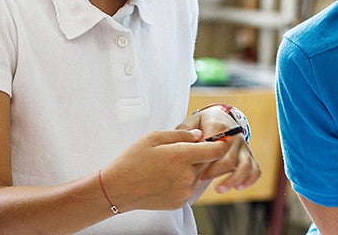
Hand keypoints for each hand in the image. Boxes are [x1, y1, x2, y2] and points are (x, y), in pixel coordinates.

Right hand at [102, 129, 231, 209]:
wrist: (118, 189)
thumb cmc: (132, 161)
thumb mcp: (153, 138)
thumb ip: (181, 135)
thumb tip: (200, 136)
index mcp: (182, 156)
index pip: (216, 150)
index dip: (220, 143)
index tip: (219, 140)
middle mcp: (187, 175)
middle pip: (206, 163)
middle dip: (198, 156)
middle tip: (177, 153)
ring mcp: (184, 191)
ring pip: (196, 176)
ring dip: (189, 170)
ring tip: (166, 167)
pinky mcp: (179, 202)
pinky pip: (188, 188)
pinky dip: (181, 182)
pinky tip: (164, 179)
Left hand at [177, 107, 261, 194]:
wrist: (221, 117)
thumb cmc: (203, 123)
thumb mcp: (192, 121)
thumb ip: (185, 131)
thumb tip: (185, 144)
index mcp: (220, 127)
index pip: (216, 146)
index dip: (206, 160)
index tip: (195, 168)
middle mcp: (235, 137)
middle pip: (229, 159)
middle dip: (215, 172)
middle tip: (201, 179)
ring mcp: (243, 147)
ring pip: (245, 166)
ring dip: (233, 180)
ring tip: (219, 189)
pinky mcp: (248, 156)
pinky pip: (256, 170)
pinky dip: (250, 180)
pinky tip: (238, 187)